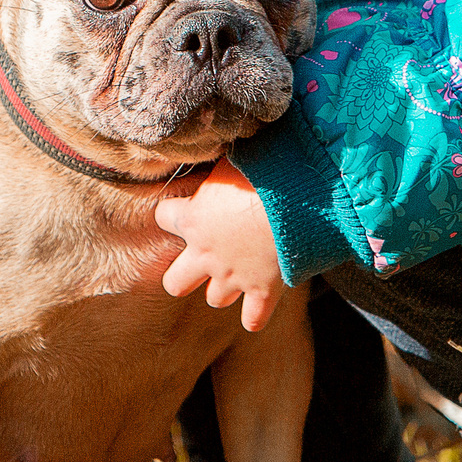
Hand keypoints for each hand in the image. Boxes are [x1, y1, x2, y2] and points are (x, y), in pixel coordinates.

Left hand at [154, 158, 286, 331]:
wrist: (299, 198)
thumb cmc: (264, 169)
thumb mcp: (232, 158)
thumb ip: (219, 166)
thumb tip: (216, 142)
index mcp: (190, 218)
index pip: (162, 217)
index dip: (172, 212)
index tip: (186, 207)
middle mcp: (205, 254)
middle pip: (175, 283)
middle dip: (185, 274)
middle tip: (202, 259)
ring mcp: (233, 277)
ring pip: (215, 299)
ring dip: (223, 288)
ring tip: (236, 274)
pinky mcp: (263, 291)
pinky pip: (254, 319)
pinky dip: (256, 315)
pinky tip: (259, 308)